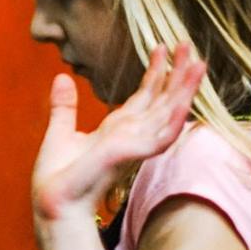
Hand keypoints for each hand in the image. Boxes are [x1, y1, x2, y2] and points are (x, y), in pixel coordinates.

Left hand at [32, 44, 204, 225]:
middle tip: (190, 45)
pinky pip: (159, 138)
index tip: (162, 47)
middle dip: (178, 74)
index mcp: (118, 130)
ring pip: (168, 113)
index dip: (155, 73)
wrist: (53, 204)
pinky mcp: (130, 156)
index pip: (144, 97)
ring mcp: (134, 146)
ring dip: (184, 90)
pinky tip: (184, 105)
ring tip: (198, 64)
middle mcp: (132, 136)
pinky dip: (172, 121)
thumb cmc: (58, 178)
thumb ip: (65, 106)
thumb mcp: (61, 132)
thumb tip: (62, 77)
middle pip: (162, 100)